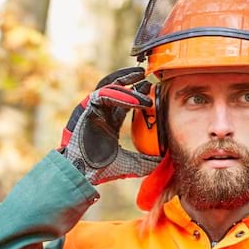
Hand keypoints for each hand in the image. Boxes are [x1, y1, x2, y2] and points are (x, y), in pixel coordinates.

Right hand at [60, 67, 160, 184]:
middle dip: (129, 79)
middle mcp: (98, 114)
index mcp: (107, 123)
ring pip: (109, 88)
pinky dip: (121, 96)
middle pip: (114, 88)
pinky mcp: (85, 110)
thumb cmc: (99, 169)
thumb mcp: (130, 163)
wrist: (82, 173)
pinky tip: (136, 101)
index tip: (151, 88)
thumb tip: (166, 160)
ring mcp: (91, 110)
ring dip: (126, 83)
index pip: (122, 102)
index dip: (136, 93)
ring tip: (142, 78)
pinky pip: (103, 95)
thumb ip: (146, 161)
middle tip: (146, 75)